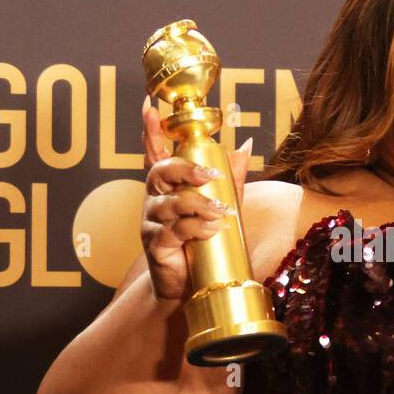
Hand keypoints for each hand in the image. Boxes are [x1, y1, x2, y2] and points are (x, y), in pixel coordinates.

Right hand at [139, 95, 252, 301]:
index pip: (155, 153)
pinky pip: (174, 231)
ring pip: (171, 204)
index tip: (148, 106)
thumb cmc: (204, 244)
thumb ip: (230, 178)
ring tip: (221, 214)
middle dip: (185, 169)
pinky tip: (211, 231)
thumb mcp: (221, 206)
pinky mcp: (155, 245)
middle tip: (210, 175)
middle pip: (159, 172)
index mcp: (168, 187)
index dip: (151, 130)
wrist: (190, 287)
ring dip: (199, 205)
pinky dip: (196, 228)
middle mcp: (155, 200)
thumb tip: (245, 145)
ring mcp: (152, 222)